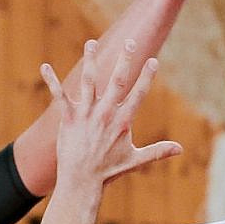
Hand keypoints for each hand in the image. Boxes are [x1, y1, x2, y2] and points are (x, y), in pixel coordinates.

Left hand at [42, 40, 182, 187]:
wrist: (82, 181)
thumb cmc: (108, 171)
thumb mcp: (135, 160)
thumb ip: (158, 151)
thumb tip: (180, 149)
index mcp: (122, 122)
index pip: (138, 95)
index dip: (147, 78)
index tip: (154, 61)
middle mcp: (105, 114)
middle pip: (117, 82)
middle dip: (125, 60)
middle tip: (130, 42)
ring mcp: (86, 114)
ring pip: (89, 82)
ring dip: (90, 61)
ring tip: (91, 42)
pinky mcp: (68, 118)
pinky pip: (59, 95)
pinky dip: (52, 80)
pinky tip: (44, 66)